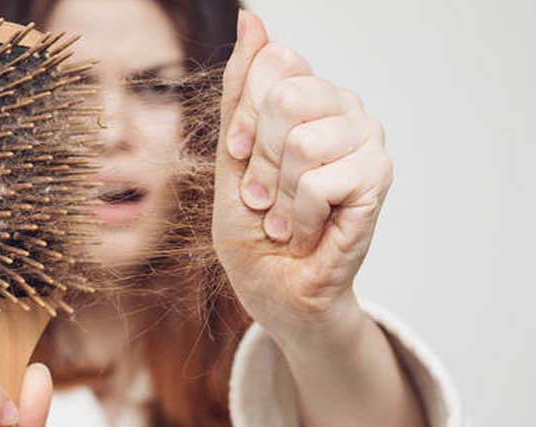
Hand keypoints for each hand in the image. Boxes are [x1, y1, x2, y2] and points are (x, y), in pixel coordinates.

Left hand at [213, 11, 392, 345]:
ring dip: (280, 196)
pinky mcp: (378, 178)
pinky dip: (299, 217)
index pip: (273, 64)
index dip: (245, 120)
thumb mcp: (231, 155)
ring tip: (287, 217)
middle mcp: (343, 107)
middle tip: (264, 197)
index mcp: (308, 95)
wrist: (274, 287)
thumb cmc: (252, 226)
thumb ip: (242, 92)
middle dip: (260, 162)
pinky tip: (308, 231)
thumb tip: (251, 19)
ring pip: (302, 142)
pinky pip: (319, 181)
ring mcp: (366, 139)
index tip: (241, 157)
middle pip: (286, 97)